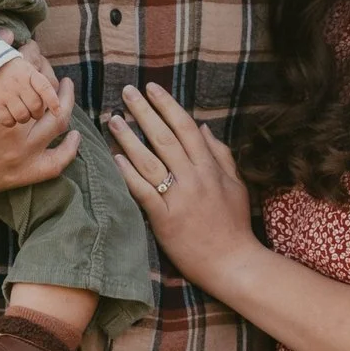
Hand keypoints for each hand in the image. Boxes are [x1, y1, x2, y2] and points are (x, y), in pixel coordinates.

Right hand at [0, 52, 58, 128]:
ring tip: (22, 114)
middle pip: (36, 106)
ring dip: (24, 118)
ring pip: (23, 116)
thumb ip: (38, 66)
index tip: (58, 111)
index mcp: (28, 72)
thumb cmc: (6, 66)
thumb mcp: (23, 62)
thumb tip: (53, 72)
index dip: (53, 101)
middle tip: (35, 112)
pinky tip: (9, 116)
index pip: (45, 87)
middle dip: (38, 113)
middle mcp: (17, 83)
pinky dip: (10, 122)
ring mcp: (5, 94)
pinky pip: (7, 120)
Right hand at [0, 62, 79, 201]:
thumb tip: (9, 34)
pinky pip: (56, 164)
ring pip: (56, 122)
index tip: (31, 51)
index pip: (31, 65)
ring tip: (63, 90)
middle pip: (47, 91)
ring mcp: (17, 152)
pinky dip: (70, 149)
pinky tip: (73, 136)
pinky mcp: (15, 176)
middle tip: (43, 69)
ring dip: (63, 102)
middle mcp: (13, 121)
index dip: (34, 55)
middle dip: (48, 74)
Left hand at [111, 82, 256, 288]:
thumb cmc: (234, 225)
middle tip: (127, 92)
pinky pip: (144, 193)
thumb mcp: (235, 185)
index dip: (168, 105)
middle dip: (144, 112)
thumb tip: (203, 127)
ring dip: (129, 138)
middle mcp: (195, 178)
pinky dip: (129, 175)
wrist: (233, 262)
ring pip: (150, 161)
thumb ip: (221, 155)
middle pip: (165, 138)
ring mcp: (179, 199)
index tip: (152, 88)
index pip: (186, 128)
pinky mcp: (166, 220)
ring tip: (113, 119)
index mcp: (210, 168)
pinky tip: (115, 159)